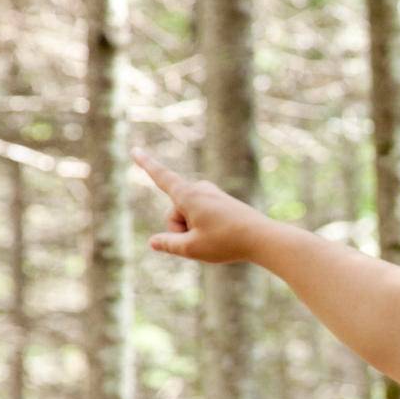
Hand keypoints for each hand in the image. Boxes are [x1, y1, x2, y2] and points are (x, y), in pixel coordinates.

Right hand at [132, 148, 273, 263]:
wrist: (264, 238)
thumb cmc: (227, 242)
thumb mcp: (192, 248)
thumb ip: (169, 244)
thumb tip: (154, 242)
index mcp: (189, 195)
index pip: (161, 178)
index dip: (146, 165)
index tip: (135, 150)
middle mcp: (200, 189)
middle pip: (174, 213)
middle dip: (180, 229)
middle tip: (203, 240)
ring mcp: (213, 195)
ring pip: (189, 216)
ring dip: (194, 231)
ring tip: (218, 238)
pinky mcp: (222, 202)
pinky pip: (203, 218)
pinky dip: (206, 230)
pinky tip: (223, 235)